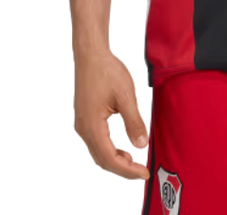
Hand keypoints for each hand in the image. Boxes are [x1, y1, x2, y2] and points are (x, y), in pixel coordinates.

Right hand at [73, 49, 149, 179]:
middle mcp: (83, 128)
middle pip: (102, 159)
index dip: (127, 170)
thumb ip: (134, 122)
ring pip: (98, 152)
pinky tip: (122, 147)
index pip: (110, 158)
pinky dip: (109, 150)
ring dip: (115, 160)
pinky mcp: (84, 118)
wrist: (91, 54)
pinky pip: (96, 142)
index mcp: (92, 126)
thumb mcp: (126, 96)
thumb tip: (141, 145)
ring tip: (133, 162)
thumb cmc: (107, 71)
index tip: (144, 172)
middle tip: (141, 171)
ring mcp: (82, 124)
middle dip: (122, 169)